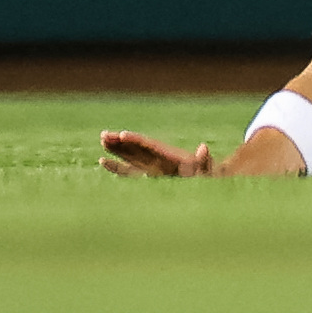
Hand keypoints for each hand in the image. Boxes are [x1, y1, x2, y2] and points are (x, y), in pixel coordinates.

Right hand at [100, 130, 214, 176]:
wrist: (209, 178)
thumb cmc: (208, 175)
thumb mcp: (207, 168)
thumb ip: (204, 160)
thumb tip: (204, 148)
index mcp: (169, 156)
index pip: (150, 145)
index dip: (136, 140)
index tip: (123, 134)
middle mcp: (158, 159)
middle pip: (136, 148)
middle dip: (121, 142)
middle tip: (103, 134)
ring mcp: (153, 166)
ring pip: (130, 156)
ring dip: (116, 149)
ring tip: (101, 139)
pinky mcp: (150, 175)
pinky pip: (130, 171)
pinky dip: (117, 166)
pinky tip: (103, 161)